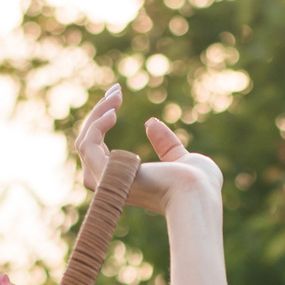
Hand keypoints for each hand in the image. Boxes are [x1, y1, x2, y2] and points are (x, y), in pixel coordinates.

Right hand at [73, 86, 221, 214]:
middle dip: (98, 114)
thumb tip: (150, 123)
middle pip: (87, 146)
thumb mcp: (180, 157)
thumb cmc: (199, 184)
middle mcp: (112, 185)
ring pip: (84, 143)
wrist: (200, 193)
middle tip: (116, 91)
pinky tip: (113, 112)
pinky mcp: (109, 176)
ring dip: (96, 115)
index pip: (100, 152)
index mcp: (126, 182)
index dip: (103, 122)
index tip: (117, 97)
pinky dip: (96, 126)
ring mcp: (108, 182)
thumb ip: (165, 144)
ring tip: (115, 97)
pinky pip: (88, 146)